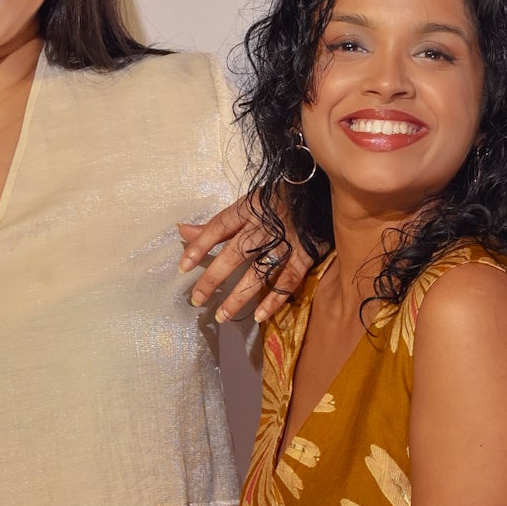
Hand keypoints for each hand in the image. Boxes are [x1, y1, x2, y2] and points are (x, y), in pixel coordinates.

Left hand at [179, 190, 312, 327]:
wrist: (324, 190)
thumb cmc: (282, 198)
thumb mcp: (249, 204)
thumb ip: (217, 224)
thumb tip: (182, 230)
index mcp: (250, 209)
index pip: (219, 227)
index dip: (200, 247)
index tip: (183, 267)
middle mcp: (264, 226)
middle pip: (235, 253)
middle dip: (214, 277)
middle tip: (197, 299)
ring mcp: (286, 241)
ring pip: (259, 271)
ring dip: (240, 295)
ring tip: (223, 315)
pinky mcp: (306, 253)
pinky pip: (289, 279)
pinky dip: (274, 298)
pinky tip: (259, 316)